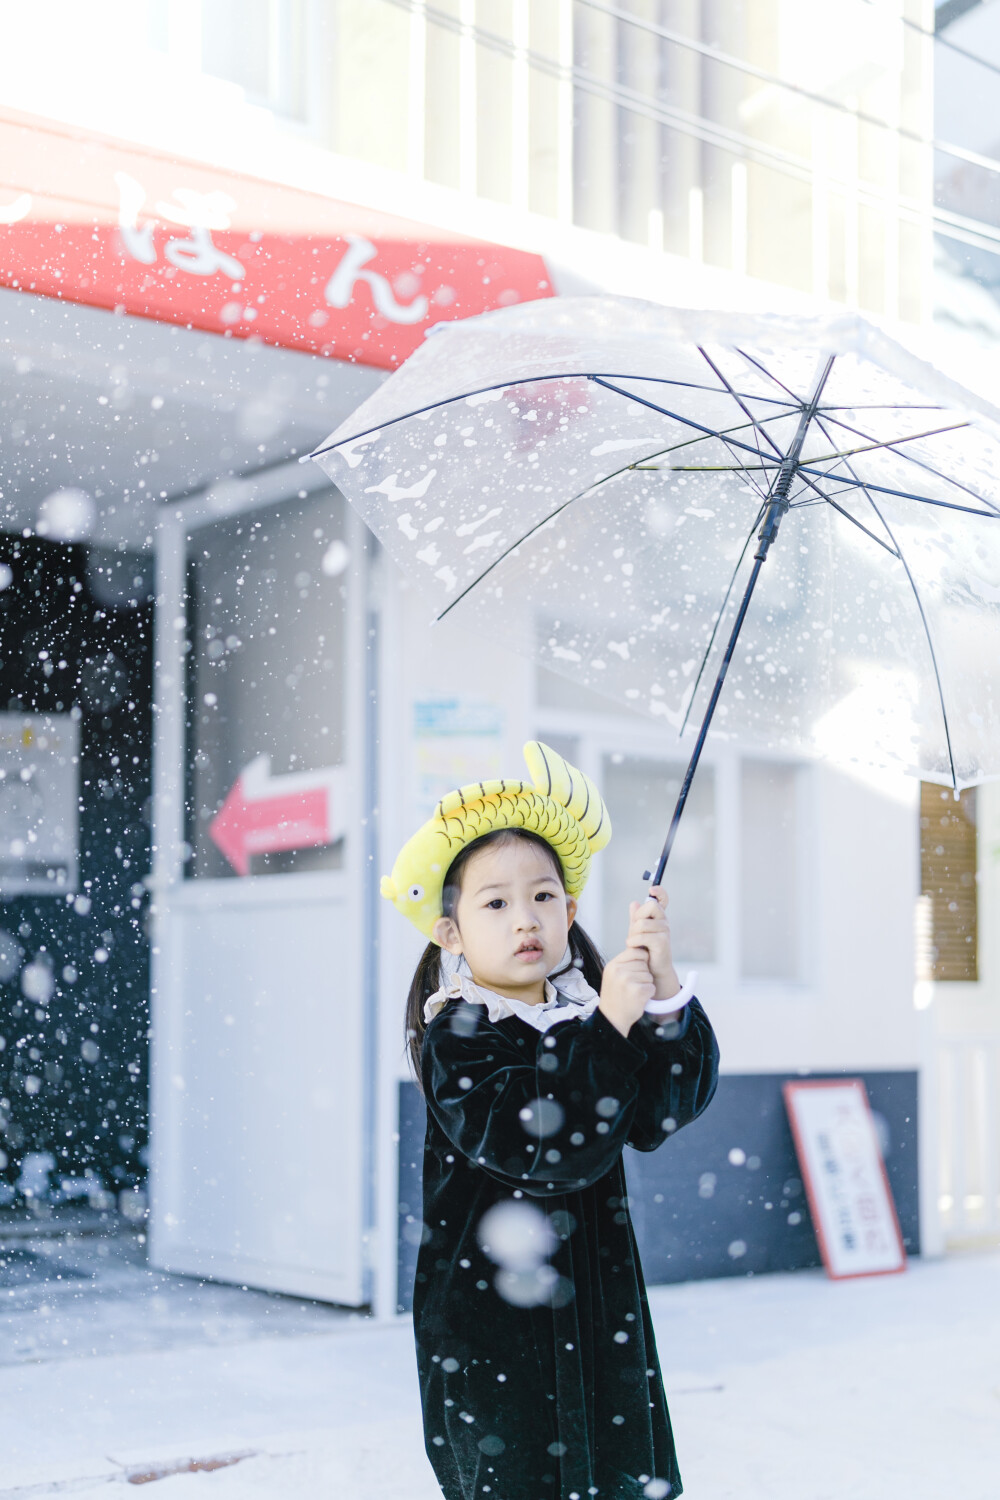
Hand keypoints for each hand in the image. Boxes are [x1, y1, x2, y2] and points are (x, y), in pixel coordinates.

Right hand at [599, 948, 654, 1036]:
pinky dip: (649, 994)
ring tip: (634, 992)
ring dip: (646, 984)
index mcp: (613, 965)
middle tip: (632, 985)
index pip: (634, 951)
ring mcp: (627, 981)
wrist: (612, 1018)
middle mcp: (619, 971)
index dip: (641, 959)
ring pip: (649, 975)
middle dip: (643, 974)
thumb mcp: (613, 975)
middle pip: (644, 963)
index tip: (637, 969)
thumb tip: (642, 947)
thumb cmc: (615, 995)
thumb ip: (624, 962)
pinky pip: (652, 987)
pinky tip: (638, 999)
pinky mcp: (638, 992)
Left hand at [626, 886, 679, 1001]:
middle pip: (650, 906)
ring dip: (633, 934)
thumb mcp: (637, 932)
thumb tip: (634, 902)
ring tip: (632, 943)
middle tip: (634, 931)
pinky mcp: (662, 942)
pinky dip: (634, 942)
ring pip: (642, 923)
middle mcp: (664, 922)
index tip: (652, 889)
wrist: (651, 971)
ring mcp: (665, 932)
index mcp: (658, 918)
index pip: (663, 899)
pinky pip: (643, 936)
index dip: (659, 892)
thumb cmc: (644, 951)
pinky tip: (633, 947)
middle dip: (638, 917)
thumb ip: (636, 918)